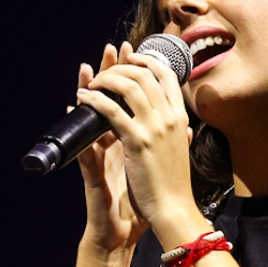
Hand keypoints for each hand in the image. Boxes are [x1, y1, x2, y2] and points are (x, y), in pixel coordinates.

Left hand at [76, 43, 201, 244]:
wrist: (172, 209)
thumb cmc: (173, 186)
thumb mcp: (180, 155)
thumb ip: (180, 138)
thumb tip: (184, 127)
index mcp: (180, 118)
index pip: (167, 76)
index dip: (147, 61)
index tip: (130, 57)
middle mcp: (170, 117)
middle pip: (145, 75)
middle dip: (121, 66)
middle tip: (103, 71)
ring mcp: (154, 127)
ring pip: (129, 86)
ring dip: (105, 79)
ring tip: (91, 83)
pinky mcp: (137, 140)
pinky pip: (112, 111)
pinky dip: (95, 100)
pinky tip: (83, 98)